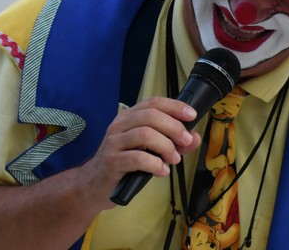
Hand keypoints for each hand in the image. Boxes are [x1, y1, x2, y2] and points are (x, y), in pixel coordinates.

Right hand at [76, 97, 200, 206]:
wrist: (94, 185)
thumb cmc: (124, 165)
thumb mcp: (149, 150)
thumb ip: (172, 143)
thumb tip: (195, 138)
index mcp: (129, 118)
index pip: (153, 103)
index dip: (174, 106)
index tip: (192, 115)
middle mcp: (120, 125)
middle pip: (150, 116)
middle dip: (174, 127)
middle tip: (185, 142)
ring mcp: (114, 142)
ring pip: (145, 134)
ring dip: (166, 146)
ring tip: (173, 159)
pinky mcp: (112, 161)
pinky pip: (137, 158)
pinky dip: (155, 164)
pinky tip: (162, 171)